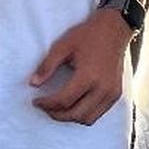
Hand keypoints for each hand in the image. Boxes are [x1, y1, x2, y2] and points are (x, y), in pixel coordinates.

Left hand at [29, 8, 133, 124]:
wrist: (113, 29)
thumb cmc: (87, 35)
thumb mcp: (63, 46)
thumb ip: (47, 66)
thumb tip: (33, 84)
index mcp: (88, 76)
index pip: (64, 100)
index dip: (47, 104)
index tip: (35, 101)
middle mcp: (102, 88)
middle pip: (76, 114)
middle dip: (57, 115)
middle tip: (44, 107)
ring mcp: (112, 93)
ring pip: (88, 119)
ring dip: (70, 117)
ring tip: (56, 108)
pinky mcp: (116, 95)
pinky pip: (98, 113)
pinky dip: (83, 114)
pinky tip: (73, 105)